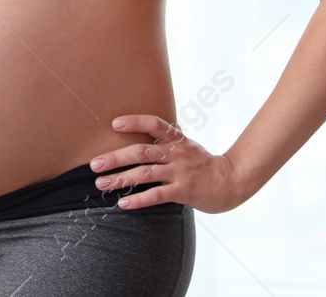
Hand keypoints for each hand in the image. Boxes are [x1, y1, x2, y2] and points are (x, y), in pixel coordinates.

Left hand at [89, 114, 246, 213]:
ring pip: (145, 174)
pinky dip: (138, 199)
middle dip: (115, 158)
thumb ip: (167, 139)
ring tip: (101, 184)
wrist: (231, 181)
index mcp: (176, 140)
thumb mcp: (186, 145)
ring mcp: (179, 172)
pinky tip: (123, 203)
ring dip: (120, 179)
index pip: (155, 124)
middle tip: (94, 164)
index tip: (114, 124)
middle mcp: (176, 153)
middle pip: (141, 152)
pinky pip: (156, 195)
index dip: (135, 122)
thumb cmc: (203, 163)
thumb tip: (143, 129)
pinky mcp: (183, 191)